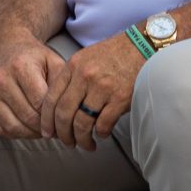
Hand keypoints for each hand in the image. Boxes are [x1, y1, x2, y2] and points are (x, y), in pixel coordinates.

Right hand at [0, 39, 65, 140]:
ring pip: (13, 127)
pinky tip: (29, 128)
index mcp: (21, 66)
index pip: (40, 102)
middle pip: (28, 116)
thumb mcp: (53, 60)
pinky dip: (17, 134)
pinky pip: (1, 129)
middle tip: (57, 128)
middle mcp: (1, 80)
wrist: (5, 48)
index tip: (63, 118)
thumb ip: (61, 83)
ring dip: (32, 134)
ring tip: (43, 129)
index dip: (55, 115)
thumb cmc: (33, 57)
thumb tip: (66, 112)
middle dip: (45, 126)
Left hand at [44, 32, 143, 149]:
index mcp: (73, 66)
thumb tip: (58, 107)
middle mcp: (85, 76)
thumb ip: (71, 78)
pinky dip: (100, 133)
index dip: (47, 120)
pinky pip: (103, 124)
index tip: (47, 132)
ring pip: (82, 123)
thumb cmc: (114, 54)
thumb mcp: (86, 58)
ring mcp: (102, 87)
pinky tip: (102, 134)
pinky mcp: (120, 98)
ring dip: (82, 139)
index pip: (51, 98)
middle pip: (64, 114)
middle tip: (67, 143)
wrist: (143, 45)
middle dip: (63, 134)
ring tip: (86, 144)